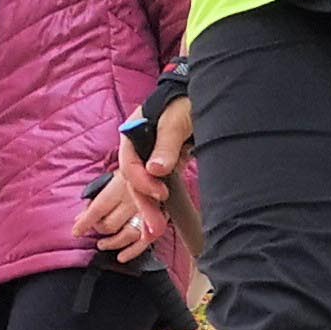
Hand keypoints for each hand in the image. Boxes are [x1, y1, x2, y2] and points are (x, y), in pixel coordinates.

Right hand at [79, 97, 192, 258]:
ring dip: (149, 210)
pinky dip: (158, 205)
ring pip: (144, 188)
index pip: (128, 163)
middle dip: (144, 204)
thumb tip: (155, 169)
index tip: (160, 193)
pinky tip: (160, 223)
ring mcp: (150, 159)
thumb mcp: (177, 119)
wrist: (201, 99)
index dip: (142, 181)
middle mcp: (138, 149)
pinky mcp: (164, 167)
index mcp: (132, 134)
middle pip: (134, 181)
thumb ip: (166, 143)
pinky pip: (156, 189)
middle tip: (155, 226)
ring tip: (156, 230)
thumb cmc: (186, 102)